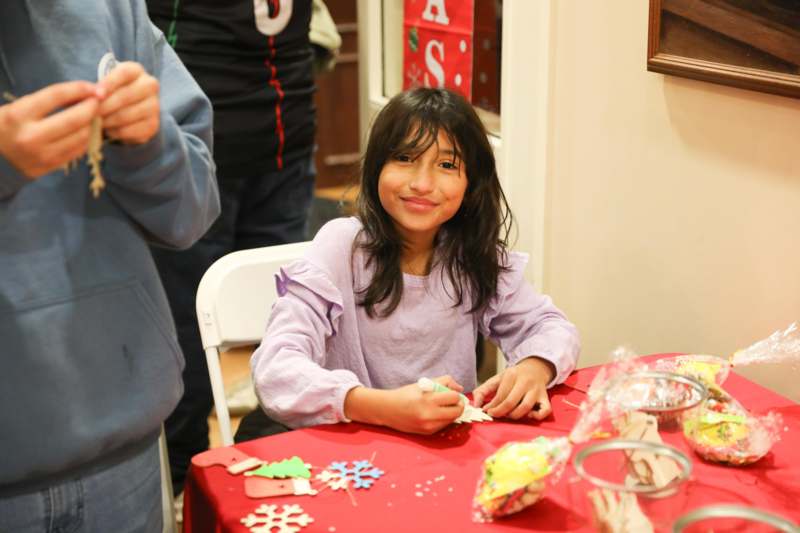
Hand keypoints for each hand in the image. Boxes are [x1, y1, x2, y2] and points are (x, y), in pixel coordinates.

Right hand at [0, 81, 101, 177]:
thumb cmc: (5, 128)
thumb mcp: (15, 109)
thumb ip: (44, 101)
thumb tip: (81, 94)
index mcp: (18, 115)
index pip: (56, 95)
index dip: (79, 88)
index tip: (94, 87)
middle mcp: (31, 136)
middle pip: (75, 118)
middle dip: (92, 107)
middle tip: (97, 101)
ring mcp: (43, 154)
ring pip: (82, 136)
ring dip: (91, 124)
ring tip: (91, 116)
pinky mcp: (52, 166)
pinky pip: (79, 150)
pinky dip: (87, 138)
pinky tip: (84, 131)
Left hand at [98, 62, 159, 144]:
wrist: (126, 109)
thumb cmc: (110, 93)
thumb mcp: (104, 84)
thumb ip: (97, 88)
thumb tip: (89, 98)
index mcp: (136, 70)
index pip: (123, 73)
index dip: (109, 83)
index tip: (97, 95)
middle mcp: (150, 85)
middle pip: (126, 95)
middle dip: (105, 106)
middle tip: (90, 113)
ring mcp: (154, 106)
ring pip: (128, 114)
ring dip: (109, 120)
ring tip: (97, 122)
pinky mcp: (153, 125)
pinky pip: (131, 130)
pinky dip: (116, 132)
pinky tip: (109, 130)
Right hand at [344, 376, 463, 434]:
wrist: (388, 410)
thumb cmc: (406, 394)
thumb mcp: (424, 383)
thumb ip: (444, 382)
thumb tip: (459, 388)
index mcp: (428, 399)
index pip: (454, 397)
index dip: (455, 394)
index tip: (452, 393)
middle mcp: (430, 415)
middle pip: (457, 411)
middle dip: (458, 405)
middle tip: (452, 401)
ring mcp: (429, 426)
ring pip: (452, 420)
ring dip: (452, 413)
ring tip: (443, 407)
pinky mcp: (428, 433)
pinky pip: (444, 425)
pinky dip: (444, 419)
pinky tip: (436, 413)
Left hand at [472, 356, 554, 420]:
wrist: (535, 368)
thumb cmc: (514, 377)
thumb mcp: (497, 379)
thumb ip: (483, 390)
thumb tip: (476, 405)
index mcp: (512, 375)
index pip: (500, 395)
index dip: (492, 406)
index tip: (486, 411)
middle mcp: (525, 382)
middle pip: (511, 402)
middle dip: (500, 412)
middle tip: (495, 415)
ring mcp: (537, 390)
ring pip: (525, 407)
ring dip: (514, 415)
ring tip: (508, 415)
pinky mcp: (546, 397)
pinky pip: (545, 411)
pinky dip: (536, 416)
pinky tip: (528, 415)